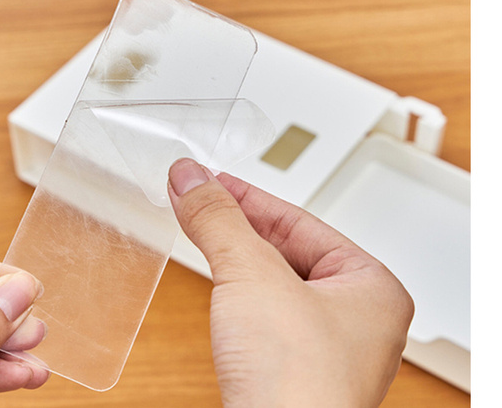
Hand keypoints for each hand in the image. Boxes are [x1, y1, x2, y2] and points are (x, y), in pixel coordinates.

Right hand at [168, 159, 413, 407]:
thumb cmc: (297, 384)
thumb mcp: (252, 276)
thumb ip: (220, 221)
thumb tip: (192, 179)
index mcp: (371, 287)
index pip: (301, 222)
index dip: (251, 196)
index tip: (213, 179)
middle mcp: (354, 317)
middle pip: (287, 248)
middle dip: (239, 223)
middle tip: (199, 197)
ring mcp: (323, 345)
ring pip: (274, 280)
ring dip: (236, 253)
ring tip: (202, 226)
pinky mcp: (292, 368)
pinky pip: (264, 312)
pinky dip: (237, 289)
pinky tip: (218, 280)